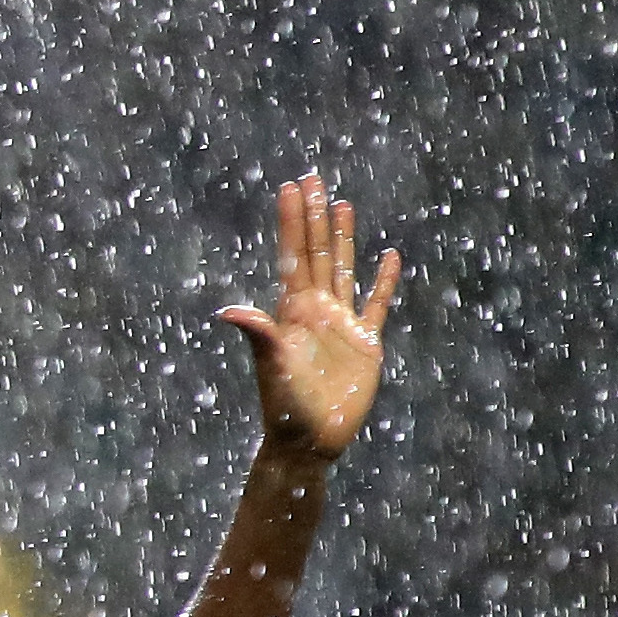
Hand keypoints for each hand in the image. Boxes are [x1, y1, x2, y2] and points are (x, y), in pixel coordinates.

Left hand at [217, 172, 400, 463]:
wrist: (309, 440)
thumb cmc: (285, 406)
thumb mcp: (272, 367)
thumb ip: (259, 336)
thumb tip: (227, 311)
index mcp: (291, 311)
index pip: (293, 255)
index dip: (292, 221)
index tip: (289, 186)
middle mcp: (314, 310)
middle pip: (317, 252)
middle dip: (313, 215)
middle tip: (312, 176)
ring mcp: (340, 324)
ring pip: (343, 269)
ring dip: (343, 237)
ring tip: (341, 203)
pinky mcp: (365, 344)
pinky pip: (376, 304)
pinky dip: (383, 281)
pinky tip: (390, 255)